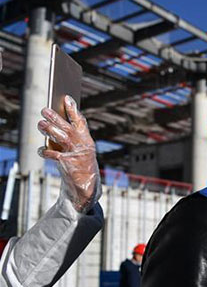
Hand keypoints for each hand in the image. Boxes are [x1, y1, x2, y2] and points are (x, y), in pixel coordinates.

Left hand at [37, 95, 100, 212]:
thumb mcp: (79, 151)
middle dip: (55, 118)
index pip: (80, 122)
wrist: (86, 188)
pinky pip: (53, 154)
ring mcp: (76, 154)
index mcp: (87, 141)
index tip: (67, 98)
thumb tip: (54, 124)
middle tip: (44, 110)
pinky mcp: (67, 163)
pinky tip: (42, 150)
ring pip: (61, 137)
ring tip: (40, 124)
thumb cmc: (80, 167)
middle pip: (68, 127)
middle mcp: (83, 146)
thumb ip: (70, 139)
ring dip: (49, 129)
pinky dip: (45, 151)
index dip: (73, 110)